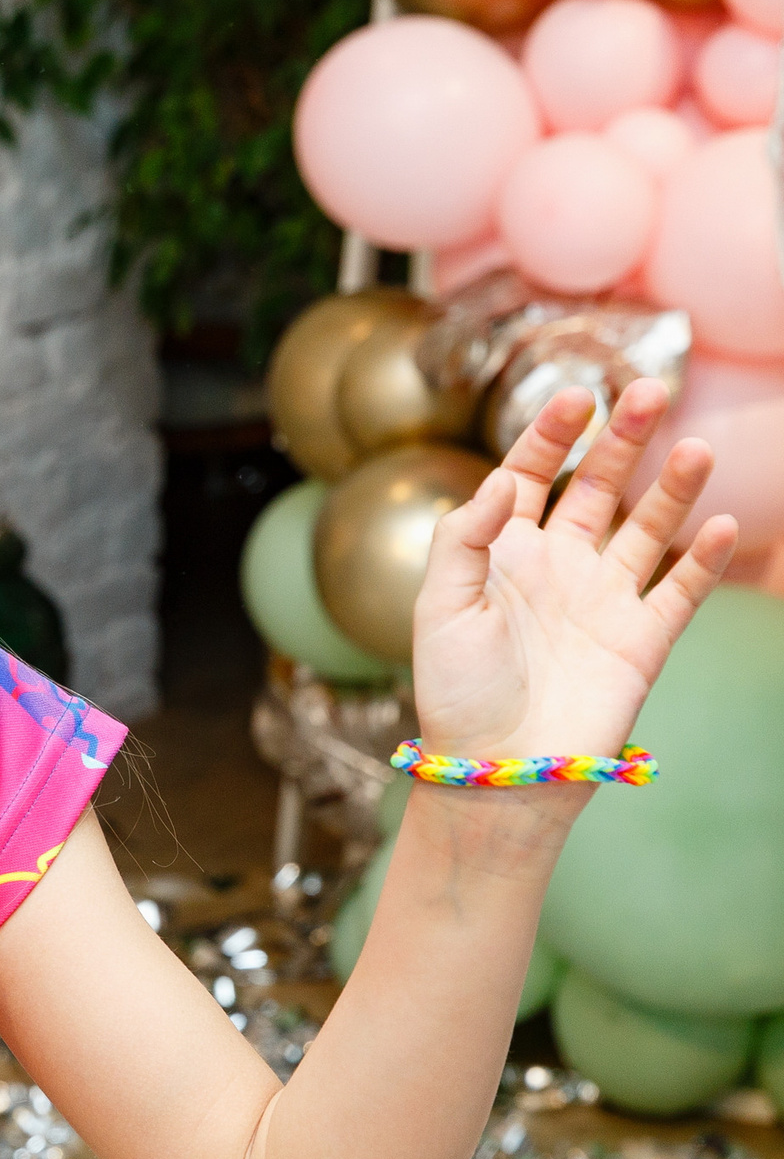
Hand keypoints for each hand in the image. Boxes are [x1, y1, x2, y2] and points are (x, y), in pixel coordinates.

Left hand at [412, 380, 735, 776]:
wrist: (498, 768)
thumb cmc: (456, 691)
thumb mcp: (438, 608)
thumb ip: (462, 539)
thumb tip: (500, 481)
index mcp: (503, 552)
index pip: (529, 475)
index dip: (550, 435)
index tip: (575, 398)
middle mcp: (558, 566)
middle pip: (596, 487)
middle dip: (621, 439)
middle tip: (646, 390)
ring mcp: (604, 599)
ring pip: (647, 528)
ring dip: (672, 487)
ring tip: (694, 446)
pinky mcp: (641, 639)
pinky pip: (681, 590)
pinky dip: (704, 559)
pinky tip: (720, 524)